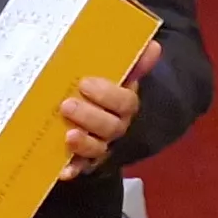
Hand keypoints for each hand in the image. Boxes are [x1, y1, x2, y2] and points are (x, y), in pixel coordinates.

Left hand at [57, 40, 161, 178]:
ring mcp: (102, 146)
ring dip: (84, 143)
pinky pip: (81, 168)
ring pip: (97, 148)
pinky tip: (63, 172)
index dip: (106, 94)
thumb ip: (135, 64)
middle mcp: (117, 128)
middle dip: (90, 117)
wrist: (105, 120)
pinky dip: (73, 171)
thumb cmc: (108, 95)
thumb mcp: (122, 78)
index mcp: (126, 106)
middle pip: (110, 127)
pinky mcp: (85, 162)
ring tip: (69, 135)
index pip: (124, 102)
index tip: (85, 82)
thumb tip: (153, 45)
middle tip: (67, 104)